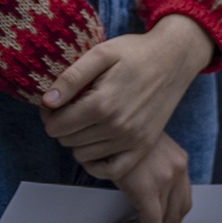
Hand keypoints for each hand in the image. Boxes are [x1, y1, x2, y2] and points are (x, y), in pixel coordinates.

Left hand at [43, 16, 213, 177]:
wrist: (174, 58)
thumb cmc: (135, 52)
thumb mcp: (101, 54)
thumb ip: (71, 78)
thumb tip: (47, 102)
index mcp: (102, 104)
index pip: (56, 126)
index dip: (49, 115)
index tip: (55, 103)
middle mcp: (116, 126)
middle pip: (67, 141)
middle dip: (63, 125)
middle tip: (72, 107)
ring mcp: (131, 139)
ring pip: (84, 155)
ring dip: (79, 140)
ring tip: (88, 119)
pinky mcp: (143, 146)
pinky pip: (111, 170)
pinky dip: (98, 162)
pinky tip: (97, 142)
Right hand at [93, 131, 194, 222]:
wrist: (106, 121)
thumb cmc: (116, 134)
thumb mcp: (138, 151)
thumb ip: (147, 171)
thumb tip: (138, 198)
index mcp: (178, 160)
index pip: (183, 199)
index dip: (171, 221)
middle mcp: (178, 169)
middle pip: (178, 212)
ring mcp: (166, 178)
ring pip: (160, 222)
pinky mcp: (148, 188)